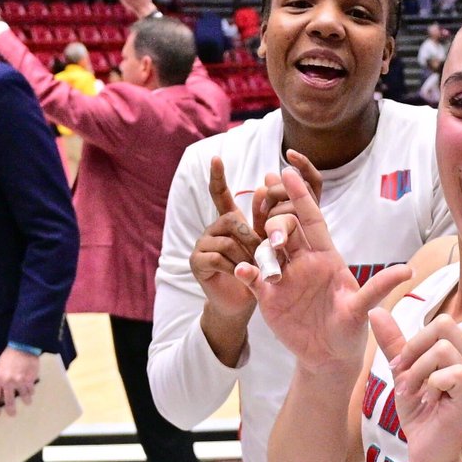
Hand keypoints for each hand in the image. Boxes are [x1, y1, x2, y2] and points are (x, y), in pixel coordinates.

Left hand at [0, 347, 40, 417]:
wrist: (22, 348)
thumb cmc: (9, 357)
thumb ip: (0, 380)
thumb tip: (3, 392)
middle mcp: (8, 382)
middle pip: (9, 401)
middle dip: (11, 409)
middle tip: (12, 414)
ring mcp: (20, 382)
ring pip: (23, 396)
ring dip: (26, 400)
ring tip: (27, 401)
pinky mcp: (30, 380)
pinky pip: (31, 390)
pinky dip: (31, 391)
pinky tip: (31, 390)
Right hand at [190, 156, 261, 319]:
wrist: (243, 303)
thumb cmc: (256, 273)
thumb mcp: (264, 245)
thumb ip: (264, 219)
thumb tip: (261, 185)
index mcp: (228, 222)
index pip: (220, 194)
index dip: (217, 177)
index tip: (216, 157)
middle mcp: (212, 229)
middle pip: (231, 220)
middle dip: (251, 239)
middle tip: (262, 257)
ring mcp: (202, 244)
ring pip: (227, 241)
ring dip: (245, 256)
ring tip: (252, 269)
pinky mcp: (197, 262)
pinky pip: (218, 258)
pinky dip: (234, 268)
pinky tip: (239, 276)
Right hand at [235, 166, 410, 372]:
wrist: (329, 357)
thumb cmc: (349, 330)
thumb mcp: (363, 309)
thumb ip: (379, 287)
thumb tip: (409, 271)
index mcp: (325, 256)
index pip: (311, 219)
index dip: (301, 196)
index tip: (287, 171)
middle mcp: (302, 261)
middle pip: (285, 228)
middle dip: (279, 225)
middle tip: (277, 238)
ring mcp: (283, 277)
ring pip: (265, 249)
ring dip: (261, 248)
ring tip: (266, 259)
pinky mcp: (268, 296)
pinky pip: (252, 277)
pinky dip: (246, 272)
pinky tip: (242, 272)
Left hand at [367, 274, 461, 461]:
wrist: (426, 450)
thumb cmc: (420, 412)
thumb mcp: (403, 372)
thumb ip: (394, 342)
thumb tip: (375, 311)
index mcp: (460, 352)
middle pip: (444, 323)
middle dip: (414, 345)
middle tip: (402, 371)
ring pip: (442, 347)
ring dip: (416, 368)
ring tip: (411, 391)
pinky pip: (448, 372)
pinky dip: (427, 383)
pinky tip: (426, 400)